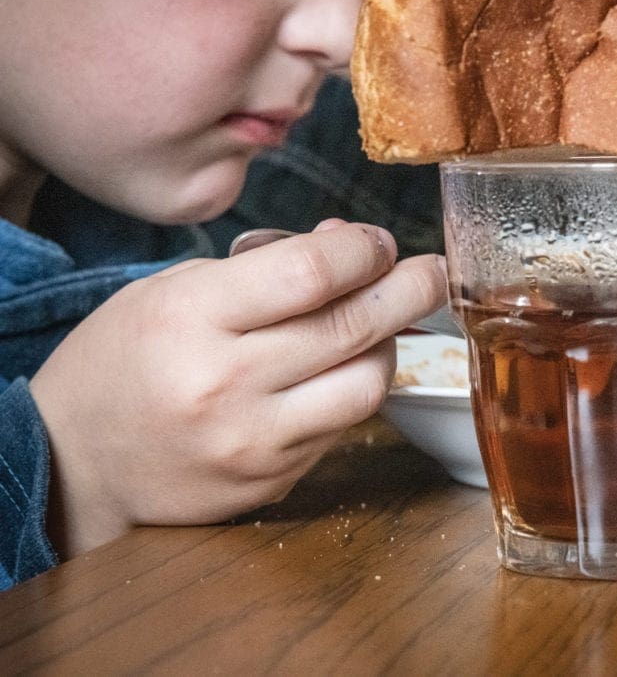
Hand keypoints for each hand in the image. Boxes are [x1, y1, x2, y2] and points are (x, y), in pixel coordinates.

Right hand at [31, 220, 447, 557]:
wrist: (77, 461)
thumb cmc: (128, 359)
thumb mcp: (177, 288)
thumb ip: (267, 267)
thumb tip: (350, 245)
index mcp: (193, 317)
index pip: (313, 273)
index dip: (365, 249)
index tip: (379, 242)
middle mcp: (226, 382)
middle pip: (355, 327)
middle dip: (411, 289)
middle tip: (432, 271)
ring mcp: (253, 440)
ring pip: (367, 385)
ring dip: (389, 345)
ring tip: (382, 324)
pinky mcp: (272, 480)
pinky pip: (344, 426)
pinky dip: (356, 389)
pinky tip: (344, 369)